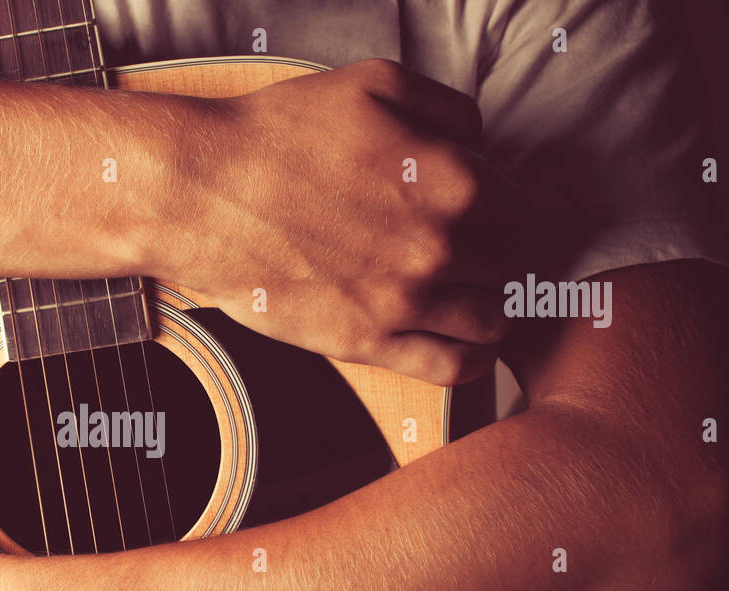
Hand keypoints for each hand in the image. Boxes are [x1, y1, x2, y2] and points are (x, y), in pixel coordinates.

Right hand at [171, 58, 531, 384]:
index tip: (496, 215)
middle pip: (514, 265)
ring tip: (466, 294)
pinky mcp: (366, 343)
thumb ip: (449, 110)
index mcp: (454, 180)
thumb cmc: (277, 138)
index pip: (526, 209)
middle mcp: (442, 247)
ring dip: (489, 307)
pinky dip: (470, 359)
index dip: (513, 210)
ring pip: (493, 321)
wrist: (202, 195)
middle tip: (476, 252)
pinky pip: (451, 369)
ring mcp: (405, 302)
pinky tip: (460, 342)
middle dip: (500, 256)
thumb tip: (481, 142)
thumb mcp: (375, 84)